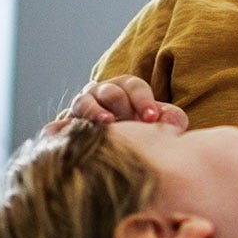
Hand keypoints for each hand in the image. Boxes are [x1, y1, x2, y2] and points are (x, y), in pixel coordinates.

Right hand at [55, 76, 188, 131]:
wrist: (115, 151)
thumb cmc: (141, 132)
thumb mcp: (159, 124)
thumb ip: (171, 120)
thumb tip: (173, 121)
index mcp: (126, 88)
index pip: (134, 86)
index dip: (143, 100)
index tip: (151, 117)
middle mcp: (103, 94)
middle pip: (110, 91)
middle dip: (121, 104)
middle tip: (131, 121)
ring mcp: (84, 108)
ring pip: (85, 102)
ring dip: (95, 112)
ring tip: (107, 123)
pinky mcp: (70, 125)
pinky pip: (65, 123)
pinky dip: (68, 127)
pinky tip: (79, 136)